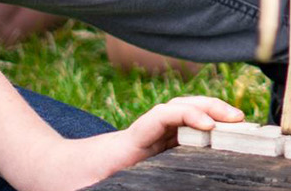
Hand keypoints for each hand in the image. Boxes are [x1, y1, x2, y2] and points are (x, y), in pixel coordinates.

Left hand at [21, 96, 242, 190]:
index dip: (187, 115)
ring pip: (184, 115)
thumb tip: (149, 179)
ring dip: (211, 112)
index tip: (209, 125)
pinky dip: (203, 127)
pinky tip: (221, 134)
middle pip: (180, 107)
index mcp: (129, 142)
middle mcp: (143, 135)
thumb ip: (116, 183)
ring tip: (238, 122)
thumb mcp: (91, 187)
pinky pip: (181, 131)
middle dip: (211, 107)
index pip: (162, 116)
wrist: (52, 172)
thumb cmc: (70, 182)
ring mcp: (149, 139)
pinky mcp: (152, 147)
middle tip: (238, 119)